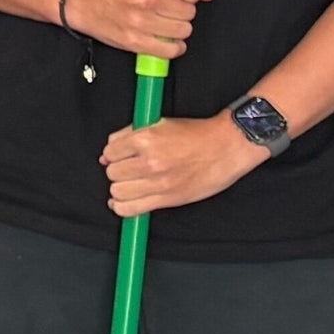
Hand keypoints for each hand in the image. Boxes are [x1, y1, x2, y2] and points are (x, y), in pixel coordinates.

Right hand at [67, 0, 210, 57]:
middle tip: (167, 10)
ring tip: (163, 23)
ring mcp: (140, 21)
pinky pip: (171, 50)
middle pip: (189, 12)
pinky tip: (165, 39)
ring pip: (183, 31)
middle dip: (182, 11)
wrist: (81, 0)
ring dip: (177, 29)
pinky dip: (173, 47)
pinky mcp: (135, 41)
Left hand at [103, 114, 267, 216]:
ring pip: (118, 192)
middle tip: (131, 168)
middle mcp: (150, 162)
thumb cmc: (197, 135)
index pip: (109, 152)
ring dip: (122, 188)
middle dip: (119, 170)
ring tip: (132, 183)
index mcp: (146, 139)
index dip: (114, 154)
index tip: (121, 156)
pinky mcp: (167, 199)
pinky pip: (130, 209)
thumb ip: (128, 135)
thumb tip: (106, 155)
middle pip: (113, 173)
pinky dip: (121, 207)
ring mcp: (158, 182)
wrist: (227, 147)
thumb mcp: (159, 123)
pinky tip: (123, 202)